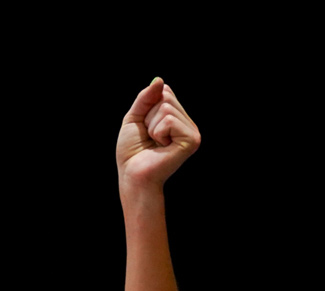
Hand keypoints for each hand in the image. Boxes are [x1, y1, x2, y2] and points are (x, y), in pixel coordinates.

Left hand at [117, 78, 200, 197]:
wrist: (132, 176)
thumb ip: (145, 98)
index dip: (147, 108)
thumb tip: (159, 80)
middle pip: (166, 97)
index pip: (164, 92)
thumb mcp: (134, 118)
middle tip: (149, 138)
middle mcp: (187, 123)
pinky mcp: (192, 140)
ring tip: (155, 144)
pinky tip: (161, 147)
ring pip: (166, 108)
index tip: (145, 128)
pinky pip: (169, 120)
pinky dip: (157, 132)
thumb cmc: (132, 153)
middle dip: (149, 117)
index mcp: (177, 118)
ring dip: (152, 126)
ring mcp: (192, 132)